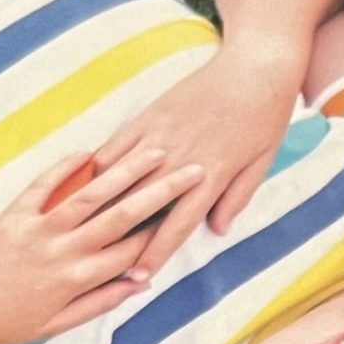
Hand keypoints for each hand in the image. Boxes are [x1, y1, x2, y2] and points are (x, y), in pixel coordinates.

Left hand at [0, 151, 189, 343]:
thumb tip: (138, 285)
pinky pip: (43, 186)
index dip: (168, 227)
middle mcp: (63, 253)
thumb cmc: (1, 327)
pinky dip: (65, 167)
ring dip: (125, 172)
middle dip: (161, 191)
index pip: (134, 250)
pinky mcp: (11, 216)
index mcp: (77, 281)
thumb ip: (99, 303)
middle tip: (191, 169)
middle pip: (122, 216)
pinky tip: (89, 151)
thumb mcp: (56, 326)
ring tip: (154, 152)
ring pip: (91, 196)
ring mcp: (37, 231)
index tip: (195, 205)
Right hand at [83, 53, 286, 279]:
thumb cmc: (265, 116)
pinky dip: (100, 165)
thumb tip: (217, 230)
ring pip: (123, 176)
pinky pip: (118, 144)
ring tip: (78, 230)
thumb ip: (237, 196)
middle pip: (142, 206)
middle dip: (120, 237)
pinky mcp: (150, 114)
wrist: (255, 66)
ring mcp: (161, 134)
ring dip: (101, 204)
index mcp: (212, 175)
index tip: (138, 277)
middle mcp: (181, 158)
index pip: (178, 224)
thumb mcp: (261, 162)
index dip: (156, 253)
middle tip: (99, 262)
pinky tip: (84, 183)